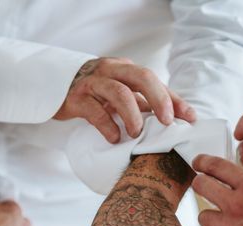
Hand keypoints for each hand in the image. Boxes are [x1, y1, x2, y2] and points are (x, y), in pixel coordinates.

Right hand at [54, 57, 195, 142]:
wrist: (53, 87)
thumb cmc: (93, 94)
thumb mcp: (119, 95)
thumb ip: (141, 104)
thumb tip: (172, 119)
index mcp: (126, 69)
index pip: (156, 81)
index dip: (174, 99)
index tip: (189, 117)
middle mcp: (112, 71)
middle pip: (141, 77)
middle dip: (159, 99)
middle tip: (167, 122)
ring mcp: (93, 83)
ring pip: (119, 92)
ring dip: (133, 114)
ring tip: (137, 133)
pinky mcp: (77, 98)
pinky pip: (95, 111)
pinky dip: (108, 125)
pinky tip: (114, 138)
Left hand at [192, 155, 242, 225]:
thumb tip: (241, 182)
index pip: (216, 166)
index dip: (202, 162)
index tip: (197, 163)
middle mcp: (237, 204)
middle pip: (200, 186)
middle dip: (199, 185)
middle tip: (202, 188)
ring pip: (203, 217)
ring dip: (214, 219)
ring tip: (230, 225)